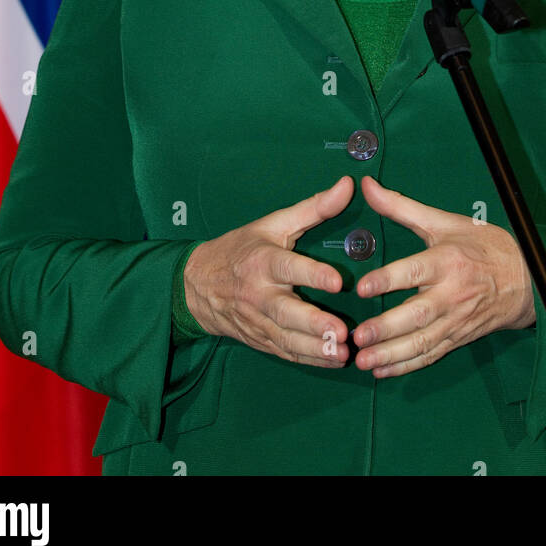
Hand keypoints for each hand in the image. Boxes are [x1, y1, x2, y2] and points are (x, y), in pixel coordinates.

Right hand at [182, 176, 353, 366]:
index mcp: (263, 260)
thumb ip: (313, 208)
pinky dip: (308, 359)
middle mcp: (259, 293)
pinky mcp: (260, 339)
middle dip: (314, 324)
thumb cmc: (242, 248)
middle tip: (341, 330)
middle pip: (286, 311)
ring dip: (315, 348)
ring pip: (286, 338)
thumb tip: (347, 185)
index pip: (289, 267)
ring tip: (343, 352)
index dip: (313, 275)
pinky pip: (285, 352)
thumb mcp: (273, 223)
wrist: (198, 284)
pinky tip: (331, 360)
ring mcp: (257, 320)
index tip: (338, 281)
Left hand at [350, 175, 535, 376]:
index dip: (388, 279)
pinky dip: (406, 366)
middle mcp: (452, 293)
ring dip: (392, 354)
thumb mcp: (443, 222)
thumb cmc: (481, 245)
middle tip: (359, 336)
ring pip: (422, 341)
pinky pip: (431, 355)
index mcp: (447, 260)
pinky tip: (382, 370)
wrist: (526, 279)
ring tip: (364, 359)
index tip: (362, 288)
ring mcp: (456, 320)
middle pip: (418, 314)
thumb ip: (401, 207)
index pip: (415, 271)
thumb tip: (367, 185)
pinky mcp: (458, 337)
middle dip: (386, 329)